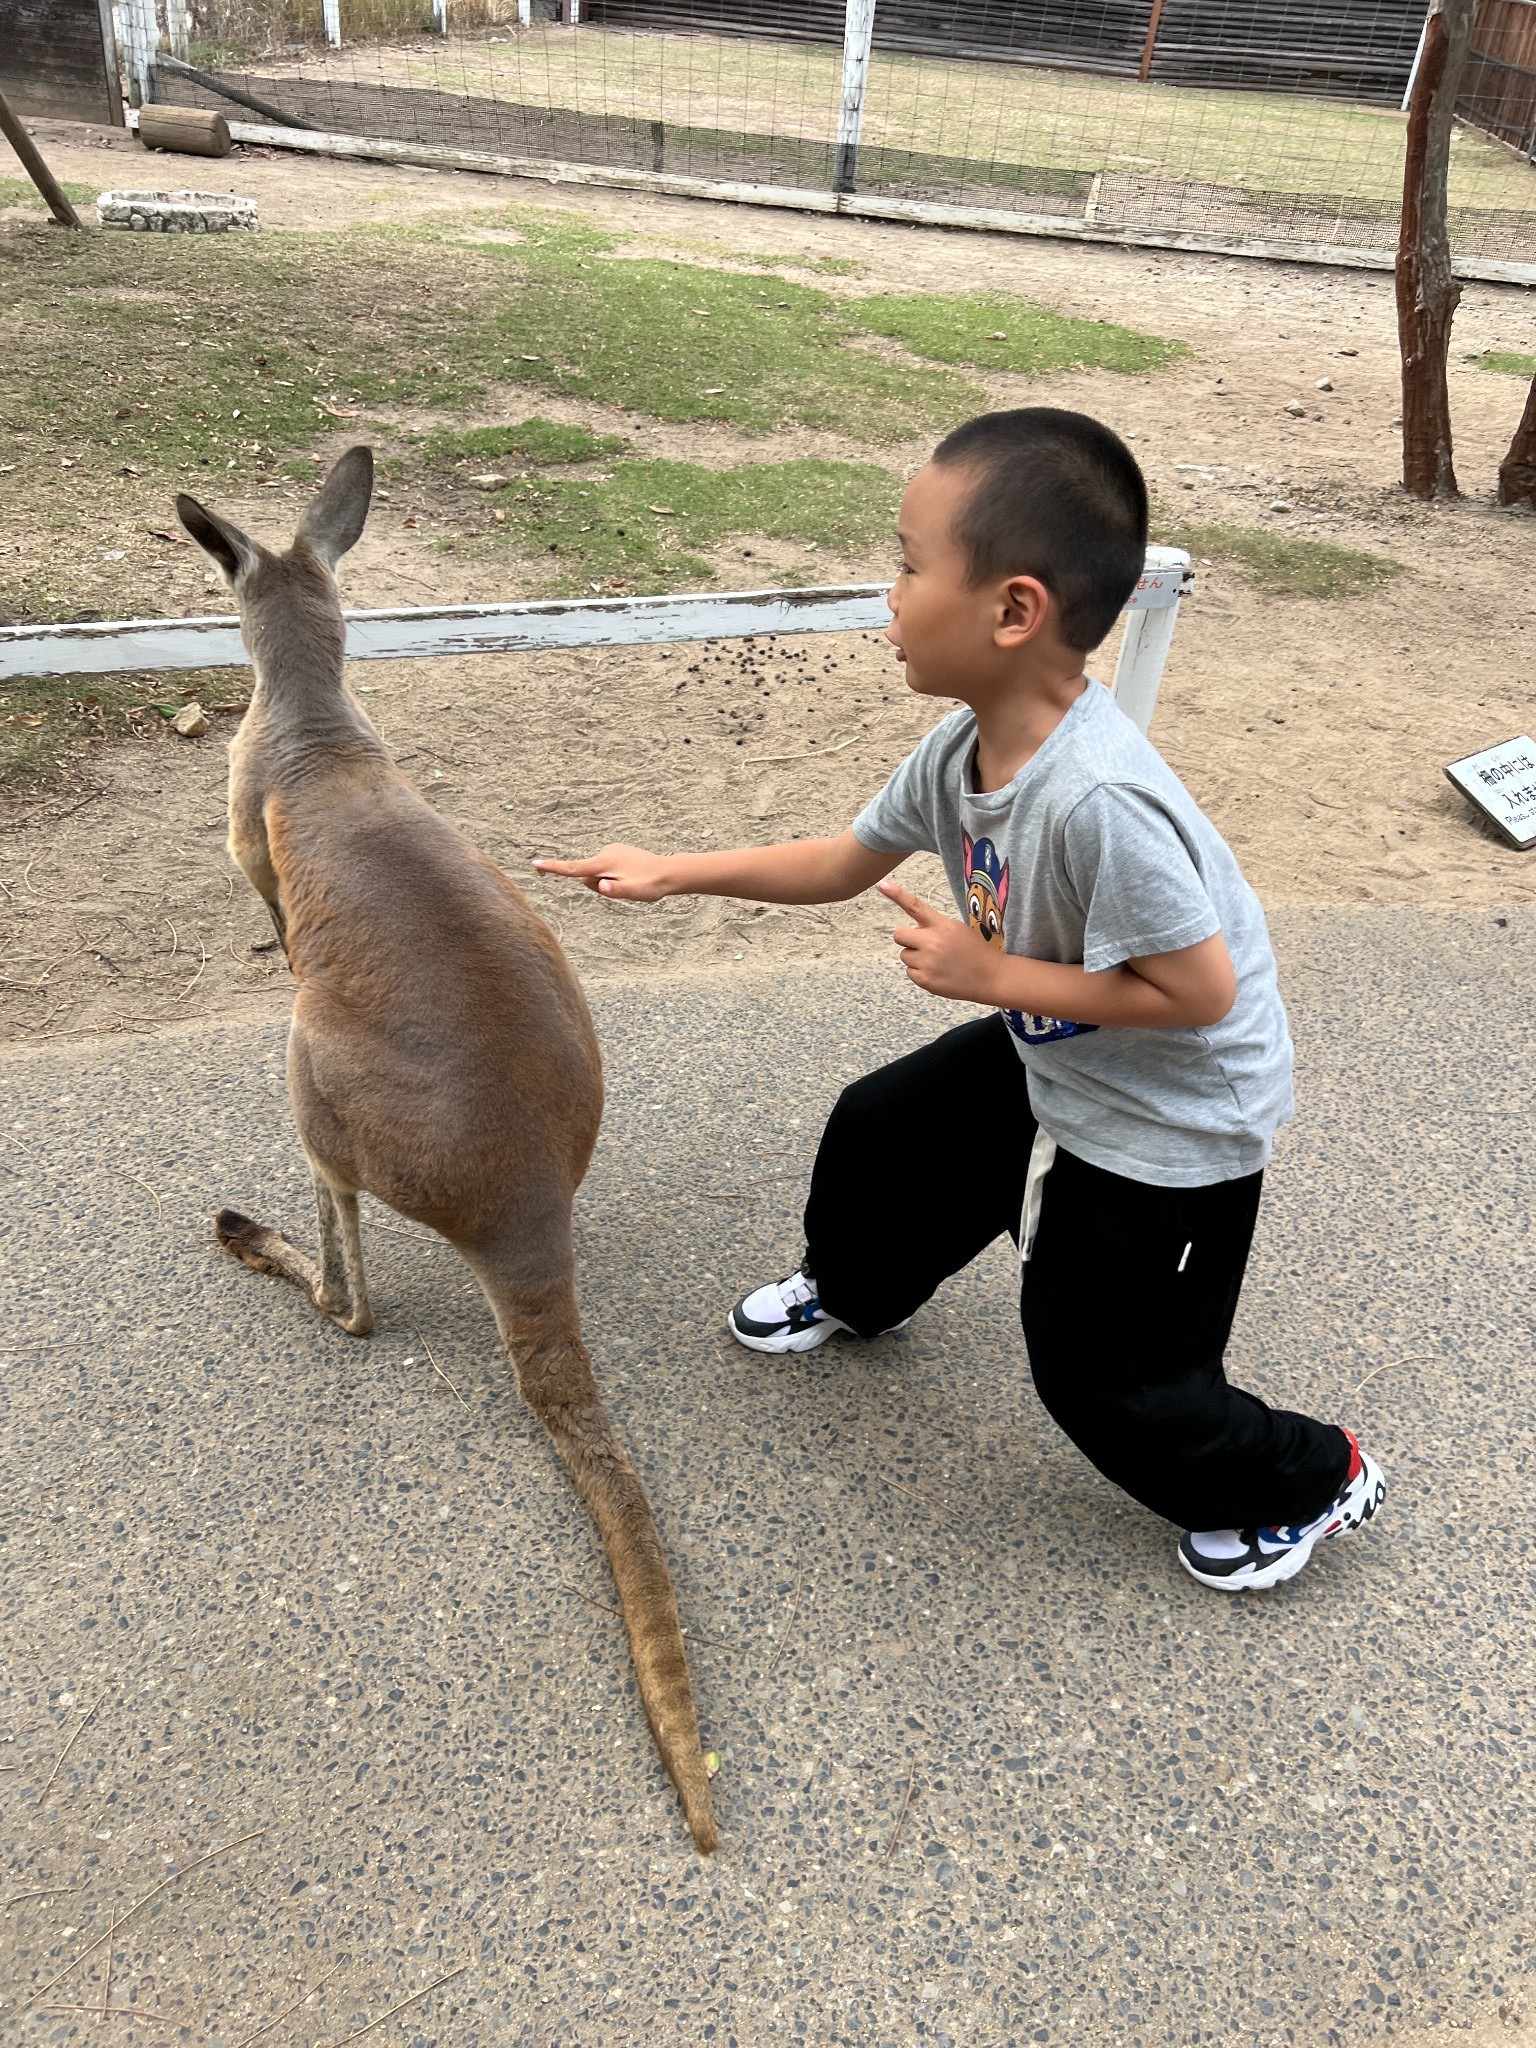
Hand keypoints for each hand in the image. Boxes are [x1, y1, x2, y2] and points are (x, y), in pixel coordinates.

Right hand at [532, 844, 670, 900]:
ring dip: (606, 881)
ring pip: (596, 873)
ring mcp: (611, 850)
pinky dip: (612, 875)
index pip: (573, 868)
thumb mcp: (632, 892)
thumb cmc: (649, 885)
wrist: (667, 872)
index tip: (535, 863)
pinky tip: (630, 876)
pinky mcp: (616, 851)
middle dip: (597, 885)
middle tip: (621, 888)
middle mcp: (605, 853)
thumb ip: (615, 890)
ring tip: (628, 882)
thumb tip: (602, 886)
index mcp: (604, 863)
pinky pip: (605, 868)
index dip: (553, 868)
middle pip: (586, 875)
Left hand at [878, 877, 1004, 1003]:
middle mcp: (932, 942)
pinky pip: (910, 972)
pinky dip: (920, 972)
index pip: (915, 906)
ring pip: (904, 955)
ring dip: (915, 956)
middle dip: (907, 938)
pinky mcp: (925, 980)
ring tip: (936, 961)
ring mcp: (927, 962)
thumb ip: (934, 926)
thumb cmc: (973, 951)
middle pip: (899, 935)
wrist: (990, 976)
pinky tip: (937, 972)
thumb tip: (913, 931)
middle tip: (922, 944)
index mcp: (942, 925)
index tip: (881, 884)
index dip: (896, 894)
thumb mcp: (957, 929)